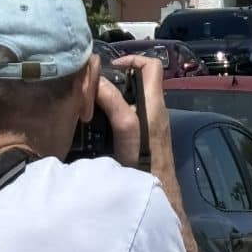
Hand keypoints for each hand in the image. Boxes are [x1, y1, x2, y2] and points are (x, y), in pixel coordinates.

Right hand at [94, 54, 171, 168]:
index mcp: (154, 102)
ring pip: (135, 97)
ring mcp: (153, 122)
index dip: (132, 59)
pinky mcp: (147, 135)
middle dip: (118, 78)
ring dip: (116, 95)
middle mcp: (156, 108)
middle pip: (141, 80)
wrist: (157, 192)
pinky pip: (133, 112)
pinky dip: (117, 110)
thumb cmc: (144, 162)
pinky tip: (100, 121)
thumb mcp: (127, 130)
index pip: (152, 65)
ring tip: (94, 102)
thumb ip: (115, 104)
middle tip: (96, 86)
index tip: (111, 67)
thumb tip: (96, 81)